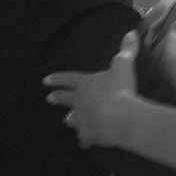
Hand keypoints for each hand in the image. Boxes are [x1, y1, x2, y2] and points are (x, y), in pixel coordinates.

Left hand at [44, 32, 138, 147]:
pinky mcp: (91, 135)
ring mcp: (84, 120)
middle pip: (66, 99)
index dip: (57, 79)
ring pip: (73, 119)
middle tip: (48, 99)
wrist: (120, 117)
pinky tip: (85, 143)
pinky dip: (85, 139)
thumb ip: (126, 50)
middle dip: (58, 98)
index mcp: (84, 84)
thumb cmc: (120, 88)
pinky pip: (86, 138)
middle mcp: (80, 102)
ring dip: (71, 119)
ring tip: (67, 120)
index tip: (44, 81)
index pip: (67, 79)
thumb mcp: (124, 65)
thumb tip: (131, 32)